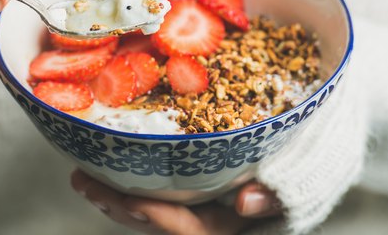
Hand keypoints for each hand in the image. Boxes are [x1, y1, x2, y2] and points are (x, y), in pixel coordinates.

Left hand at [70, 169, 282, 234]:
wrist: (304, 160)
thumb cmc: (301, 167)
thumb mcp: (302, 179)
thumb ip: (277, 195)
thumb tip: (245, 203)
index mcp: (227, 226)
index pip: (185, 228)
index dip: (155, 215)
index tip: (129, 198)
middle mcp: (206, 223)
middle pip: (153, 222)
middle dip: (116, 204)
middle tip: (82, 180)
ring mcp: (195, 211)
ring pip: (147, 211)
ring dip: (114, 195)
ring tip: (83, 174)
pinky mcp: (189, 195)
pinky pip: (152, 195)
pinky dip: (129, 182)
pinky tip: (108, 163)